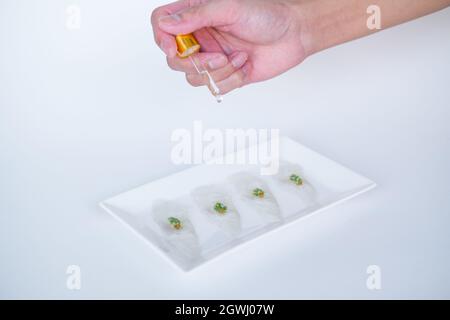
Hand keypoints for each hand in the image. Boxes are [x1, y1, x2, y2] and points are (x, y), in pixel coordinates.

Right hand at [151, 0, 306, 94]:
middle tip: (216, 57)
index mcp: (197, 16)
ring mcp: (212, 58)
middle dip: (195, 63)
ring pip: (194, 77)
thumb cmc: (267, 16)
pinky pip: (214, 86)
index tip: (175, 49)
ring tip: (237, 58)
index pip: (162, 25)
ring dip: (217, 72)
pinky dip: (231, 79)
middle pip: (174, 58)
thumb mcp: (229, 8)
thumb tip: (167, 23)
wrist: (294, 35)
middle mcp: (201, 37)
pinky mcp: (225, 75)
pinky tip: (244, 64)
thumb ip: (196, 15)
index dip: (162, 39)